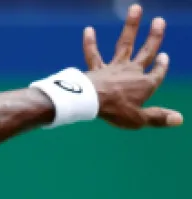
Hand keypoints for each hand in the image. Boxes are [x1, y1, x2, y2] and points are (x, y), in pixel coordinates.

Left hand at [83, 3, 182, 128]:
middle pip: (146, 51)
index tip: (164, 56)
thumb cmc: (116, 111)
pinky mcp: (96, 68)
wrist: (90, 102)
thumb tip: (179, 119)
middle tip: (159, 20)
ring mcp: (113, 67)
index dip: (161, 66)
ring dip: (131, 26)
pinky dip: (90, 42)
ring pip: (124, 43)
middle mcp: (131, 71)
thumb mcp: (139, 119)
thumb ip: (158, 117)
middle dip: (154, 36)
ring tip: (136, 8)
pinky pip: (93, 53)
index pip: (157, 73)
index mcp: (145, 84)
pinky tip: (88, 29)